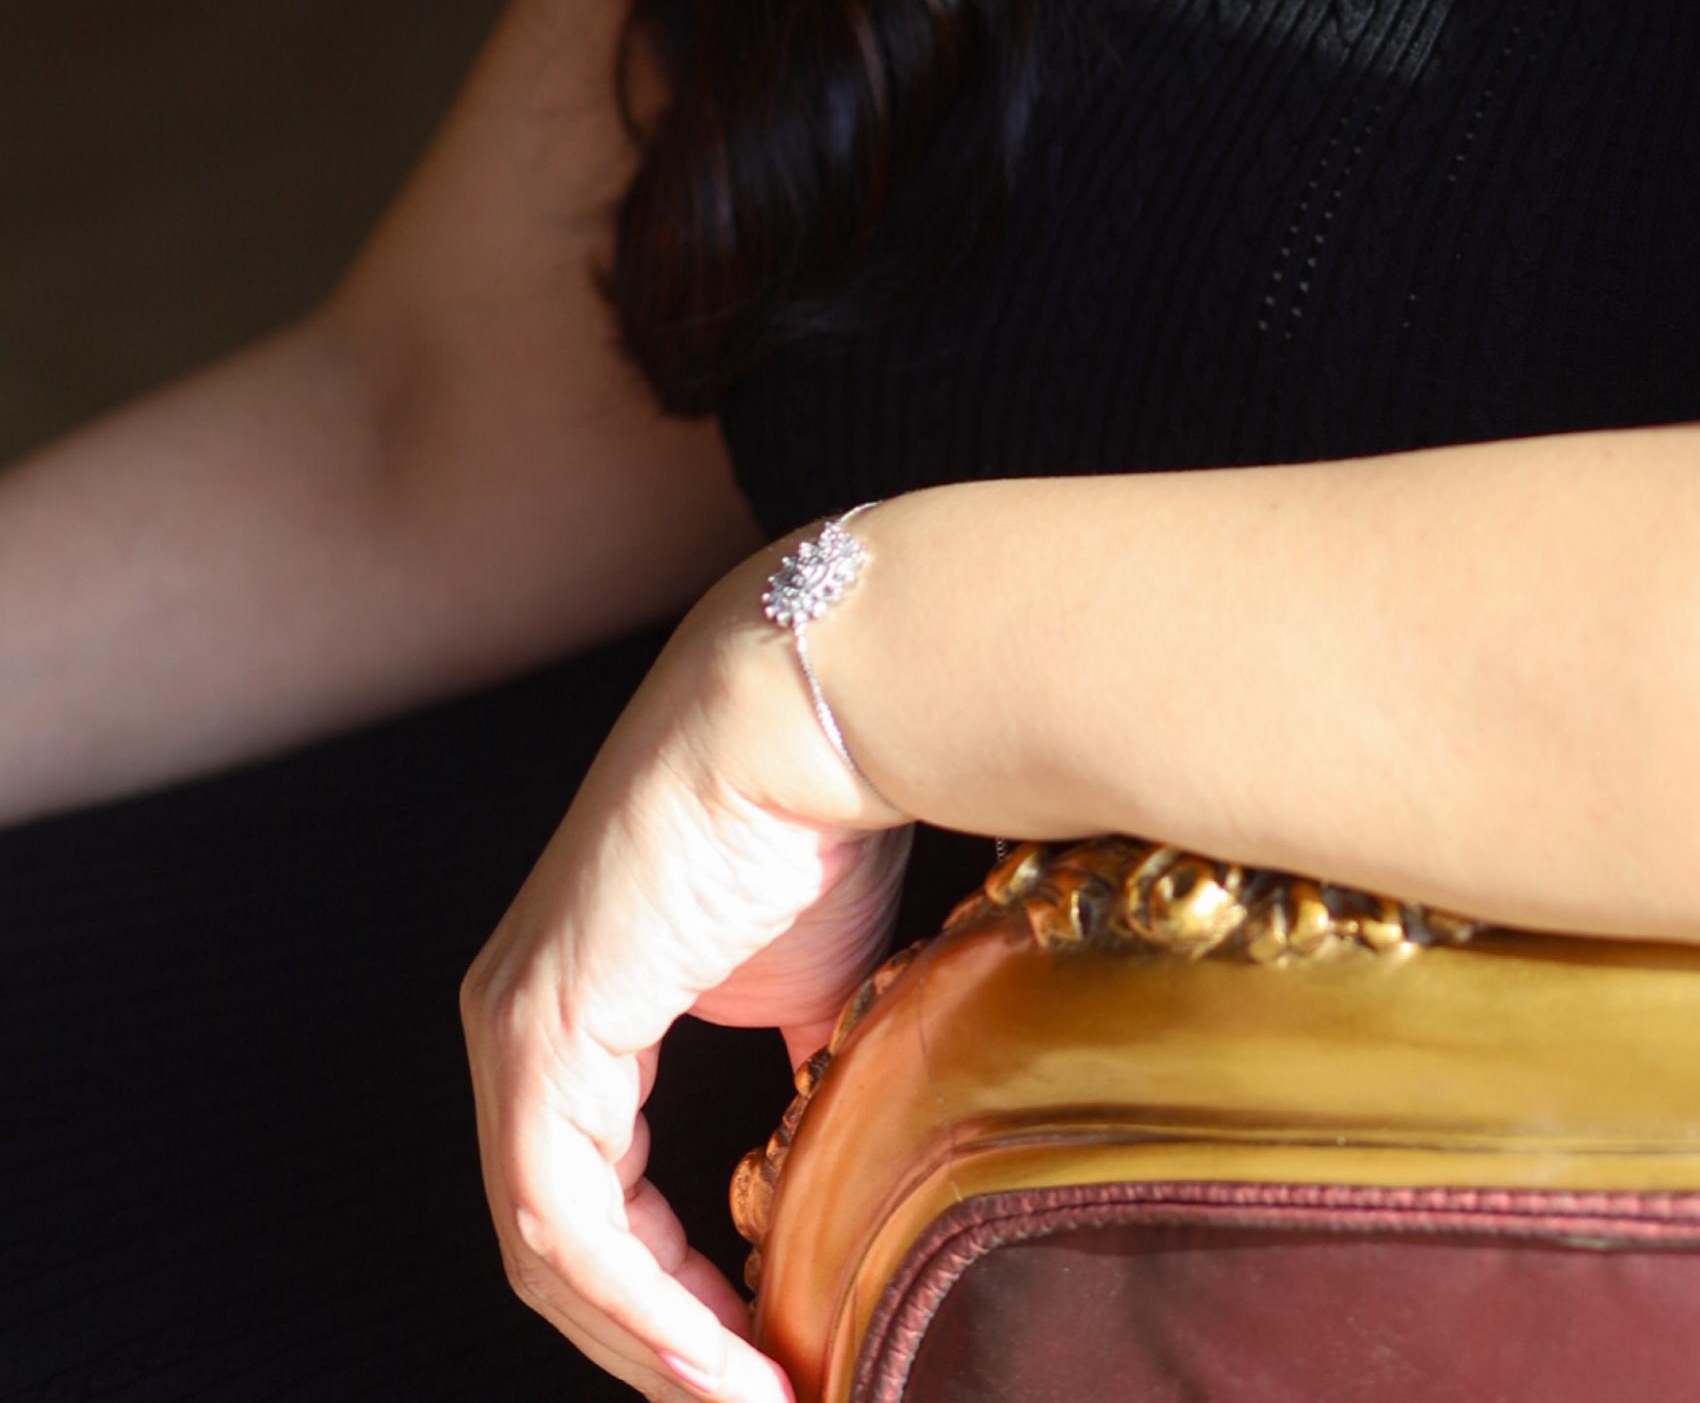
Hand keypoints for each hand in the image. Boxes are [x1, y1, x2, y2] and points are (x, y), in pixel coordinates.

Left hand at [462, 554, 913, 1398]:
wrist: (818, 714)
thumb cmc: (820, 815)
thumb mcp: (811, 985)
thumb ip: (798, 1080)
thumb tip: (837, 1165)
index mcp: (571, 1007)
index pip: (593, 1196)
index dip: (669, 1294)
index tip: (760, 1350)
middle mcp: (518, 1022)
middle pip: (561, 1242)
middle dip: (658, 1339)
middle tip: (756, 1396)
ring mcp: (515, 1029)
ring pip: (553, 1249)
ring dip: (655, 1344)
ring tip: (753, 1395)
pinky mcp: (537, 1034)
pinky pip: (568, 1218)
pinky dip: (645, 1303)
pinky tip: (725, 1350)